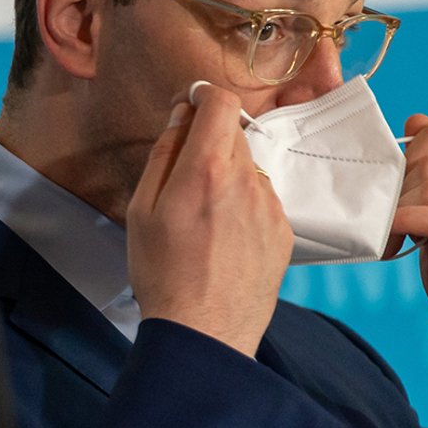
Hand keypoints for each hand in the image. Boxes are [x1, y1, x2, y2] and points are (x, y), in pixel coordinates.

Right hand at [127, 85, 292, 357]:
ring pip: (249, 169)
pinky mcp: (284, 230)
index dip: (204, 95)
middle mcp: (247, 180)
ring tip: (204, 221)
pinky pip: (262, 200)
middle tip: (184, 178)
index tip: (190, 106)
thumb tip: (181, 116)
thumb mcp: (142, 210)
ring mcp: (270, 206)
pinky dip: (244, 206)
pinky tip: (224, 240)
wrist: (204, 331)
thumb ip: (164, 155)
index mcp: (206, 169)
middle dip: (209, 143)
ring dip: (228, 177)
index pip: (220, 102)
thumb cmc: (162, 272)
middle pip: (233, 134)